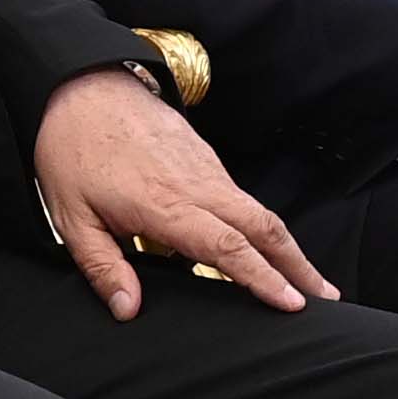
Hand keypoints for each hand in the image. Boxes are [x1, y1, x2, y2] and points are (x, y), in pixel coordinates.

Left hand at [33, 66, 335, 318]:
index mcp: (165, 205)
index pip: (227, 246)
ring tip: (307, 281)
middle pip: (263, 227)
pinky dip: (264, 226)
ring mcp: (207, 169)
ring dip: (288, 247)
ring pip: (259, 211)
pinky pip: (243, 197)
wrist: (83, 88)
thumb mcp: (72, 217)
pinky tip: (267, 247)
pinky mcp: (206, 159)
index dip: (262, 278)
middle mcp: (197, 185)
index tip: (291, 303)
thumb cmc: (73, 151)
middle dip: (299, 265)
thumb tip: (128, 310)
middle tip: (325, 298)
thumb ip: (103, 267)